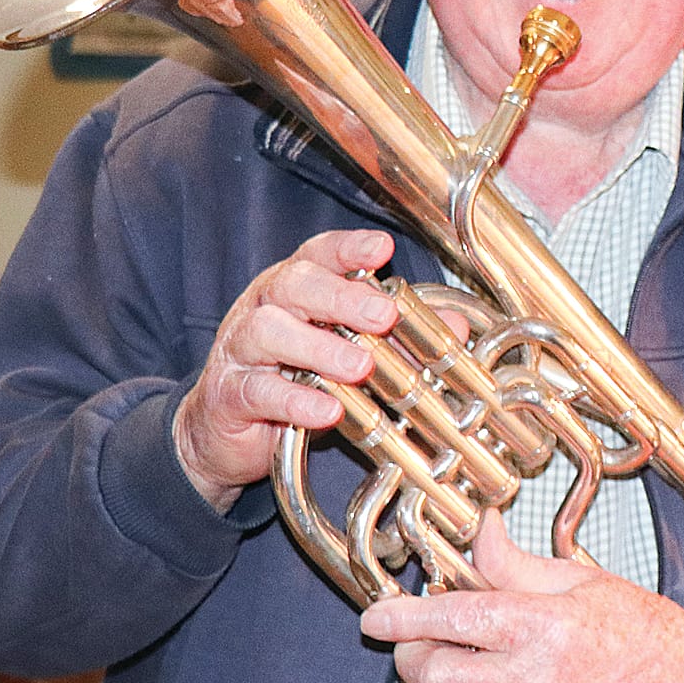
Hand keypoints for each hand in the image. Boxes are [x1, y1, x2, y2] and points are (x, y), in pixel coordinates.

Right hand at [173, 229, 399, 511]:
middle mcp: (263, 308)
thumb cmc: (294, 379)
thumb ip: (400, 338)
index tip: (382, 248)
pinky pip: (259, 390)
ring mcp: (240, 349)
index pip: (318, 254)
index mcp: (295, 288)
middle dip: (341, 297)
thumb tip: (457, 326)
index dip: (349, 248)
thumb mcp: (350, 352)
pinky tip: (327, 410)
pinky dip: (295, 400)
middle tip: (383, 315)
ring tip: (360, 367)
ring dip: (319, 348)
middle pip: (294, 285)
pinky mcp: (229, 394)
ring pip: (269, 332)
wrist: (226, 435)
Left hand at [359, 510, 683, 682]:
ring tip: (453, 664)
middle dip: (411, 654)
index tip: (375, 616)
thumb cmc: (641, 632)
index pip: (449, 620)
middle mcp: (529, 681)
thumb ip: (515, 563)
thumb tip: (479, 532)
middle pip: (433, 675)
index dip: (401, 617)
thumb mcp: (579, 580)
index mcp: (539, 627)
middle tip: (418, 638)